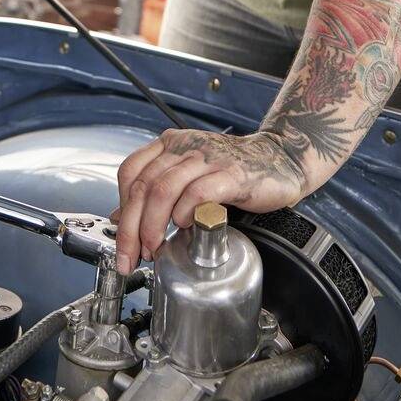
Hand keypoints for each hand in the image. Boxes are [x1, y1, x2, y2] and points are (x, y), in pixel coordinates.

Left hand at [111, 128, 307, 272]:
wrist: (278, 159)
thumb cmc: (231, 171)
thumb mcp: (188, 177)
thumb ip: (156, 193)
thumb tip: (121, 217)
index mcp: (170, 145)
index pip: (130, 172)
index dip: (122, 209)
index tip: (123, 242)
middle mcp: (185, 147)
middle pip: (144, 186)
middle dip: (131, 228)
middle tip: (132, 256)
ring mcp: (208, 158)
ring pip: (165, 189)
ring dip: (154, 225)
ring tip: (155, 248)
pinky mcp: (231, 173)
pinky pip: (199, 192)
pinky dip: (186, 212)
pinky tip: (186, 226)